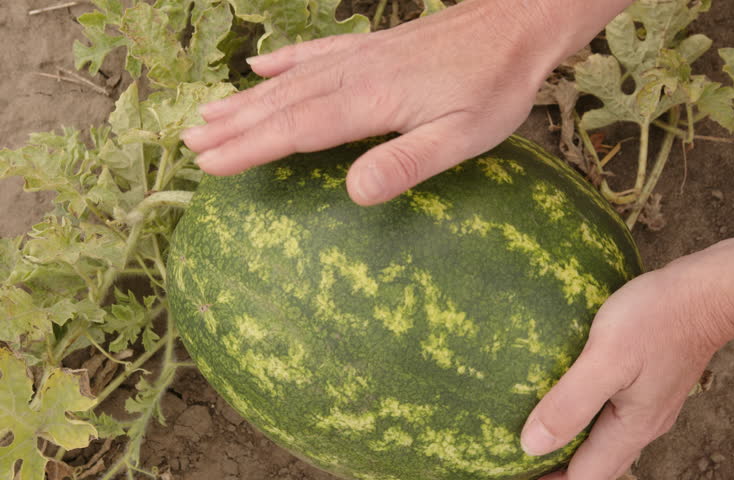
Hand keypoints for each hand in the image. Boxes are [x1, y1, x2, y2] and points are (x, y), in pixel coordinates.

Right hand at [180, 0, 567, 204]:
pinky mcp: (373, 46)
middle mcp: (355, 73)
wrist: (516, 26)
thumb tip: (353, 195)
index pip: (297, 129)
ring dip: (247, 98)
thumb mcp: (462, 137)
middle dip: (235, 126)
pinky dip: (284, 61)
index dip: (251, 149)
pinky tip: (260, 64)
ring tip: (208, 114)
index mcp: (370, 99)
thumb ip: (406, 164)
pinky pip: (316, 51)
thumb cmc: (494, 87)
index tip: (209, 165)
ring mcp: (361, 55)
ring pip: (291, 79)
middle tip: (190, 145)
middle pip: (282, 103)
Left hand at [520, 263, 733, 479]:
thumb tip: (532, 445)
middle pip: (597, 464)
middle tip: (523, 461)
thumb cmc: (657, 318)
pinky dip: (588, 415)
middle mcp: (644, 423)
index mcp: (631, 427)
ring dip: (575, 444)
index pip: (585, 476)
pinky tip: (572, 392)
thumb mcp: (606, 358)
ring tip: (540, 431)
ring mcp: (651, 402)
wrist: (710, 291)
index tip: (519, 473)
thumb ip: (571, 403)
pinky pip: (614, 412)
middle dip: (561, 469)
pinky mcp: (651, 379)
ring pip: (607, 439)